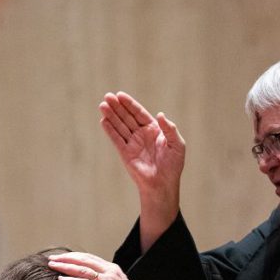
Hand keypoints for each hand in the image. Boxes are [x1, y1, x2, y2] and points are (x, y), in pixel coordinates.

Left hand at [47, 252, 142, 279]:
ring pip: (82, 270)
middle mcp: (109, 272)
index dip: (74, 256)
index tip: (61, 257)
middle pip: (83, 260)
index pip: (89, 258)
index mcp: (112, 269)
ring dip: (65, 267)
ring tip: (52, 266)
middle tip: (52, 259)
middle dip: (66, 258)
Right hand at [99, 91, 184, 207]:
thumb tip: (160, 114)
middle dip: (117, 107)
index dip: (130, 104)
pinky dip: (110, 130)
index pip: (139, 113)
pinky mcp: (125, 153)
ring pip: (120, 126)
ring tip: (102, 105)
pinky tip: (103, 120)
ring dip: (111, 115)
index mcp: (154, 130)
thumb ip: (170, 129)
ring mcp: (132, 143)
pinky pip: (116, 139)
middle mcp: (141, 135)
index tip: (120, 95)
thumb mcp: (177, 144)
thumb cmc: (173, 165)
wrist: (163, 184)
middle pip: (127, 117)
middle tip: (107, 96)